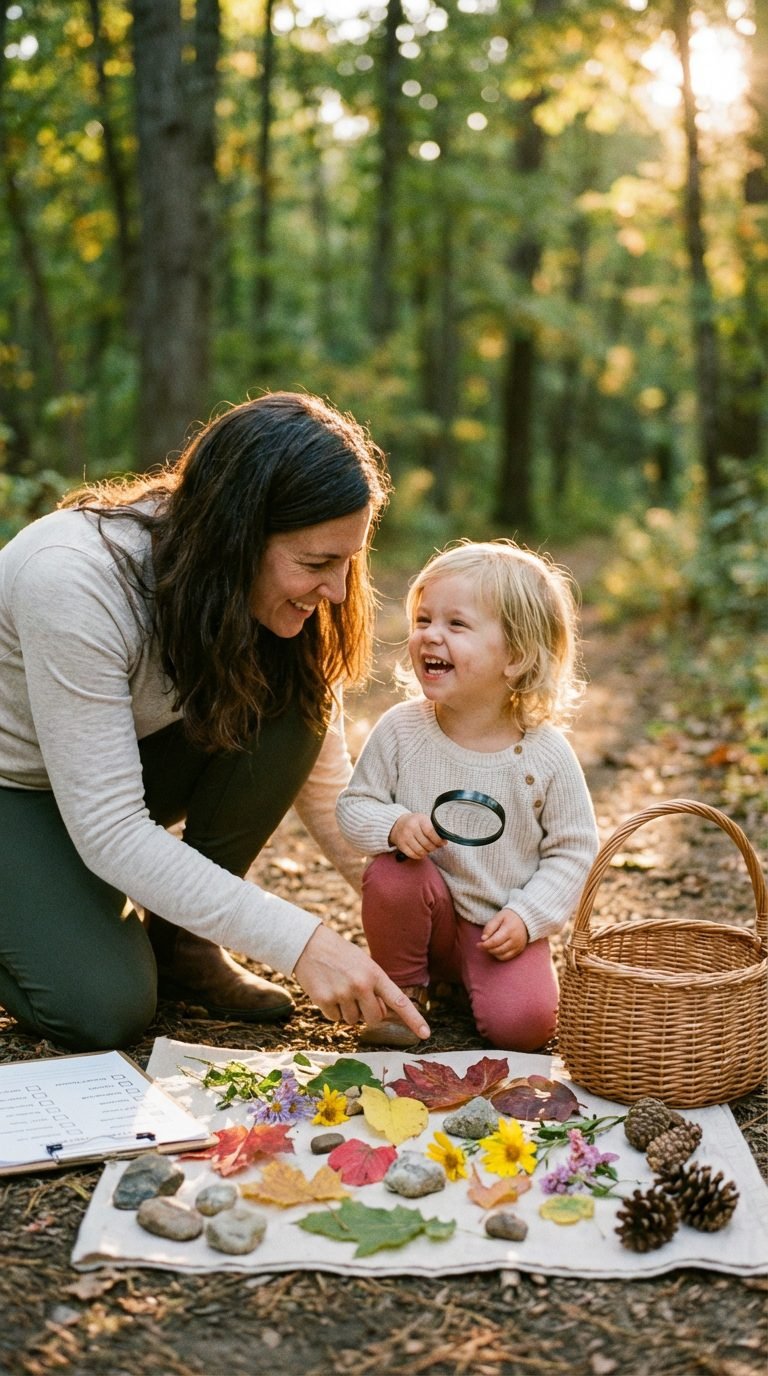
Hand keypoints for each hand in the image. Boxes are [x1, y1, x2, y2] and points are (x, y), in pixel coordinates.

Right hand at [293, 923, 430, 1037]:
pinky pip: (335, 1019)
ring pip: (353, 1021)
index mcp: (375, 974)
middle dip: (368, 1013)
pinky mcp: (325, 1000)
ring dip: (348, 1010)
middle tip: (357, 995)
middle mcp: (361, 985)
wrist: (309, 945)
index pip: (399, 1001)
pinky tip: (327, 991)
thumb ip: (375, 988)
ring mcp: (342, 994)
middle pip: (375, 1019)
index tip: (426, 1034)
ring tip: (339, 987)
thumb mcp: (364, 965)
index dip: (414, 1019)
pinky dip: (332, 1010)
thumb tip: (380, 1016)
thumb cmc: (341, 956)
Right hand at [389, 812, 446, 860]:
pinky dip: (419, 856)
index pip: (430, 832)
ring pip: (420, 851)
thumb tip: (444, 839)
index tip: (443, 843)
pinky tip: (422, 852)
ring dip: (427, 852)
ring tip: (429, 849)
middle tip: (436, 846)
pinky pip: (413, 855)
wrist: (397, 823)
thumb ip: (433, 828)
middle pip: (426, 844)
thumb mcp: (424, 819)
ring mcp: (405, 837)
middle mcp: (411, 828)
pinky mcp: (401, 845)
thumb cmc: (415, 822)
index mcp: (419, 820)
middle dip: (434, 847)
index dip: (438, 840)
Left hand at [479, 908, 528, 961]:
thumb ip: (490, 927)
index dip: (485, 945)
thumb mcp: (498, 917)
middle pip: (498, 950)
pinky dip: (499, 955)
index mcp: (509, 930)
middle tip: (481, 945)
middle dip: (487, 949)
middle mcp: (515, 940)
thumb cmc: (509, 917)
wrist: (525, 919)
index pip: (495, 942)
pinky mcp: (519, 950)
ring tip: (489, 945)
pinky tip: (496, 949)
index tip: (478, 944)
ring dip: (492, 952)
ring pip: (501, 955)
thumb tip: (483, 939)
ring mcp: (518, 946)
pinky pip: (507, 957)